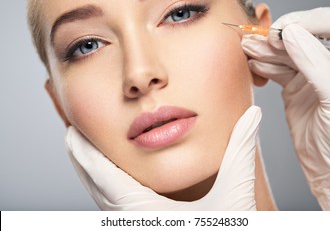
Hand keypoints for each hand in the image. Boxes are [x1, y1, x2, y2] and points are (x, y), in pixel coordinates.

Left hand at [65, 106, 260, 209]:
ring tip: (86, 150)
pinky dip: (104, 185)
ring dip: (92, 172)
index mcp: (145, 212)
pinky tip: (111, 177)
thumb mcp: (235, 193)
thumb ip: (241, 151)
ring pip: (102, 197)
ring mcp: (136, 225)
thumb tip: (253, 115)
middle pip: (95, 185)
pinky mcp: (143, 226)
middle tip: (72, 134)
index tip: (72, 132)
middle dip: (82, 158)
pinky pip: (112, 204)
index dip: (86, 153)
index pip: (104, 177)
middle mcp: (133, 221)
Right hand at [242, 6, 329, 209]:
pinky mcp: (297, 88)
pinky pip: (279, 70)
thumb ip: (315, 64)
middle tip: (260, 38)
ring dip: (267, 49)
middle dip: (281, 35)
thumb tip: (293, 33)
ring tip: (248, 47)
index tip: (285, 30)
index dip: (309, 20)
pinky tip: (254, 62)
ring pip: (288, 53)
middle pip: (306, 36)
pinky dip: (265, 65)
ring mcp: (314, 76)